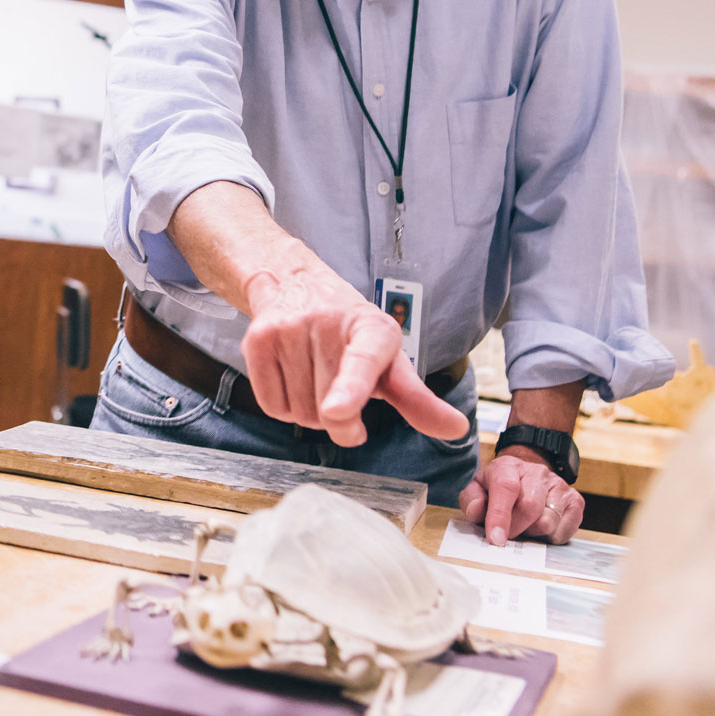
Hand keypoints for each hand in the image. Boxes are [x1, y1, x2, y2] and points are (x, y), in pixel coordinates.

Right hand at [240, 262, 468, 447]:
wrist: (297, 286)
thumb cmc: (352, 335)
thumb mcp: (389, 361)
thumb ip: (417, 400)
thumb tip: (457, 430)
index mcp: (371, 328)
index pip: (361, 362)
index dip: (351, 390)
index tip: (338, 411)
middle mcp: (327, 322)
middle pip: (329, 410)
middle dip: (338, 420)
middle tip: (342, 396)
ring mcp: (288, 328)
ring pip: (300, 412)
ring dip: (311, 414)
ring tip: (316, 382)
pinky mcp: (257, 339)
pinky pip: (272, 405)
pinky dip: (285, 409)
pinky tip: (294, 383)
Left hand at [460, 448, 583, 544]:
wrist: (527, 475)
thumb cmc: (499, 488)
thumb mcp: (478, 489)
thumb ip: (471, 500)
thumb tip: (478, 511)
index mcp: (508, 467)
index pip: (506, 488)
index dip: (500, 515)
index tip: (496, 539)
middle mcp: (537, 473)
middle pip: (529, 508)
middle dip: (515, 528)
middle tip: (508, 533)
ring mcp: (559, 485)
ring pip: (548, 522)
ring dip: (533, 532)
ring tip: (525, 524)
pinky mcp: (576, 501)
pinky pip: (564, 531)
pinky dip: (550, 536)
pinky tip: (541, 526)